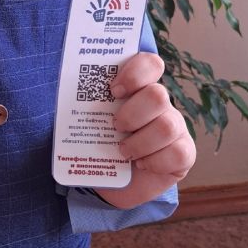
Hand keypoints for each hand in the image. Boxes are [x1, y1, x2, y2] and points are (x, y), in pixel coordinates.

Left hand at [94, 51, 195, 208]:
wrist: (109, 182)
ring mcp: (175, 128)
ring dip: (140, 142)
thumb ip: (83, 106)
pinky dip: (155, 161)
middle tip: (115, 126)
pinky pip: (179, 153)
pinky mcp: (183, 154)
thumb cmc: (99, 144)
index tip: (114, 90)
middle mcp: (161, 105)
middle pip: (158, 95)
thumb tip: (64, 98)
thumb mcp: (87, 122)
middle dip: (132, 114)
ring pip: (167, 126)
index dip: (135, 72)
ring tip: (123, 151)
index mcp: (138, 88)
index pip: (150, 64)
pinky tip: (141, 164)